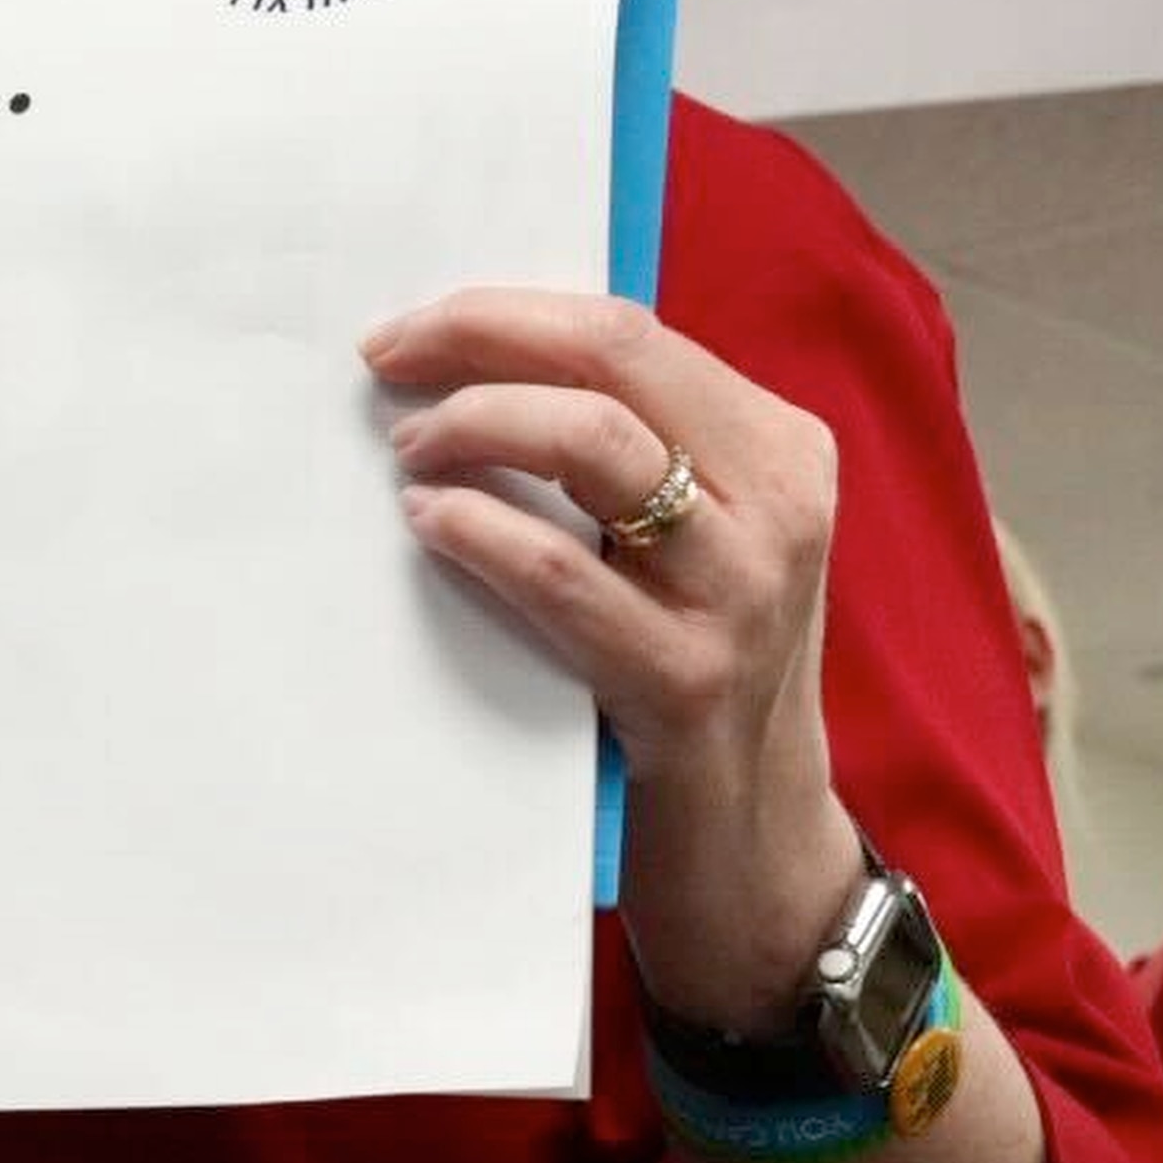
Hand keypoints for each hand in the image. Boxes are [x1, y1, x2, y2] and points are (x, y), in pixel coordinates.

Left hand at [369, 289, 857, 1031]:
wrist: (759, 847)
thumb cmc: (693, 671)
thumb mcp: (691, 545)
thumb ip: (622, 458)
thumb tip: (470, 368)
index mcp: (779, 451)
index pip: (627, 332)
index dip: (502, 315)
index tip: (406, 332)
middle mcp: (778, 506)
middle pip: (613, 361)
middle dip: (479, 341)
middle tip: (384, 365)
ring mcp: (743, 593)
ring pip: (595, 445)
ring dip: (475, 427)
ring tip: (408, 453)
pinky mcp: (687, 681)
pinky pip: (563, 575)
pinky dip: (481, 533)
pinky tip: (429, 523)